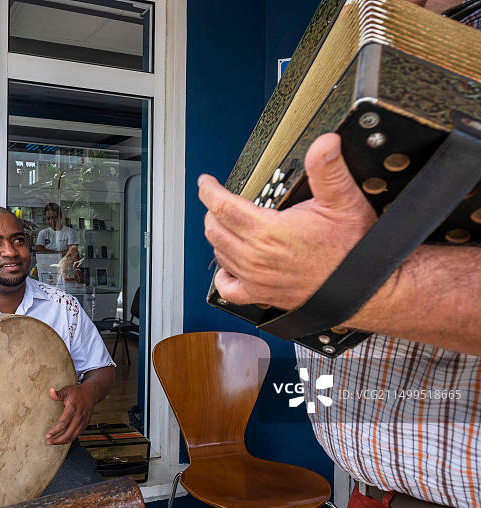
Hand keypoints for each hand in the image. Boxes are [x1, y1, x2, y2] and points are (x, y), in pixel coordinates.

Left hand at [46, 384, 95, 444]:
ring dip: (63, 441)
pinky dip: (70, 439)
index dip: (55, 431)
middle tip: (49, 441)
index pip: (63, 423)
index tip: (48, 435)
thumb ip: (58, 394)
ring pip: (73, 436)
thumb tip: (51, 391)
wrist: (91, 393)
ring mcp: (83, 421)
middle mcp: (78, 416)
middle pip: (68, 433)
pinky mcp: (85, 424)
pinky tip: (63, 440)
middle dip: (58, 440)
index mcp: (73, 408)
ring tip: (54, 442)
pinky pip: (78, 435)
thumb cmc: (78, 392)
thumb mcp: (67, 390)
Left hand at [198, 133, 376, 309]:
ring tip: (226, 225)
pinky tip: (229, 265)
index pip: (223, 207)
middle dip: (213, 211)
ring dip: (218, 238)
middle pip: (215, 230)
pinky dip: (223, 276)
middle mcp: (257, 257)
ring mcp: (257, 279)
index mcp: (270, 231)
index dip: (209, 191)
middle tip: (218, 201)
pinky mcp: (263, 296)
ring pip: (219, 255)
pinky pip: (228, 290)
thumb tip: (324, 143)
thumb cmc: (356, 248)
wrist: (369, 287)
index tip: (206, 183)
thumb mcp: (344, 201)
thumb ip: (328, 170)